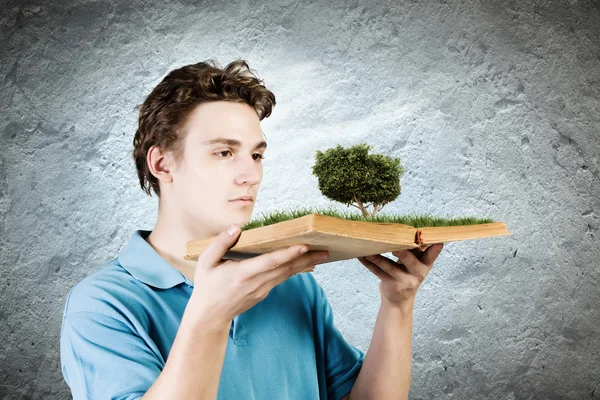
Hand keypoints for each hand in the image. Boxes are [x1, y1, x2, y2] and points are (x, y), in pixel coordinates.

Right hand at [191, 225, 328, 327]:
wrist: (210, 316)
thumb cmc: (207, 287)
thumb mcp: (206, 262)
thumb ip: (220, 244)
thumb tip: (235, 228)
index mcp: (243, 273)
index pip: (271, 262)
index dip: (288, 254)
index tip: (304, 246)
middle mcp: (257, 282)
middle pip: (286, 268)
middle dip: (307, 258)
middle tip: (326, 248)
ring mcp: (262, 290)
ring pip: (287, 274)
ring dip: (305, 264)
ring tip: (321, 254)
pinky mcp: (264, 293)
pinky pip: (282, 278)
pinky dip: (294, 269)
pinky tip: (305, 263)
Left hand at [357, 243, 443, 307]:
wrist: (400, 300)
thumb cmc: (409, 274)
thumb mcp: (417, 264)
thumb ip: (416, 250)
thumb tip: (408, 229)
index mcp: (426, 265)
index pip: (432, 255)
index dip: (435, 249)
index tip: (437, 242)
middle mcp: (417, 273)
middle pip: (410, 262)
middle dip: (403, 254)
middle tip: (395, 247)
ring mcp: (404, 281)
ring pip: (389, 267)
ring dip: (377, 258)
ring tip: (368, 250)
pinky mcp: (390, 284)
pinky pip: (377, 272)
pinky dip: (368, 263)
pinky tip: (360, 255)